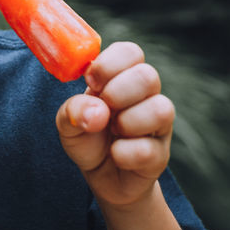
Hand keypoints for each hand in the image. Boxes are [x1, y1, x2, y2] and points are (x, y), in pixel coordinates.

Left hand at [55, 41, 175, 209]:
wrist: (101, 177)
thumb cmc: (87, 137)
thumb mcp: (68, 121)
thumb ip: (73, 109)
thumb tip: (97, 111)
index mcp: (123, 78)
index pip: (130, 52)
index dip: (109, 64)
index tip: (91, 82)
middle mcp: (146, 97)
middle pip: (148, 75)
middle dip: (118, 91)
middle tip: (103, 107)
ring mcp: (158, 126)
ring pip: (161, 109)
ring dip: (127, 121)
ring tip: (113, 130)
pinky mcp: (160, 155)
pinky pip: (149, 149)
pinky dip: (124, 153)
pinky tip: (116, 154)